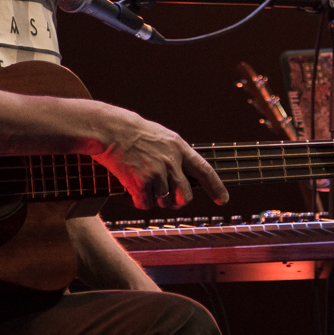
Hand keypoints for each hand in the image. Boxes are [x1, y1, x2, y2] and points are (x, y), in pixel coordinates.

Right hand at [95, 107, 228, 209]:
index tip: (223, 199)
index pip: (204, 170)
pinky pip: (145, 204)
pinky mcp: (140, 183)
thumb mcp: (162, 138)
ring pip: (164, 202)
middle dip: (177, 201)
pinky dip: (138, 201)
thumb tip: (185, 174)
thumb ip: (176, 154)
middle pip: (186, 196)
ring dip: (154, 199)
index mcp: (179, 148)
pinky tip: (130, 188)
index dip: (216, 186)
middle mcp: (171, 161)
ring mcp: (157, 173)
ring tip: (142, 185)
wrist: (111, 130)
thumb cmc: (134, 133)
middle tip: (166, 197)